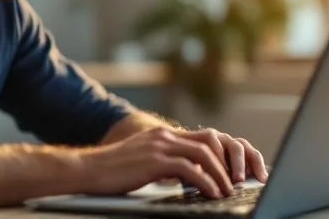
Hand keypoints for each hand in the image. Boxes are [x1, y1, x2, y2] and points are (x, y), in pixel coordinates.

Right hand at [79, 127, 266, 198]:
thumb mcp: (146, 161)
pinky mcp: (154, 160)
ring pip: (204, 154)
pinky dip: (206, 182)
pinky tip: (211, 193)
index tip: (235, 170)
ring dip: (221, 174)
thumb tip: (191, 176)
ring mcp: (160, 146)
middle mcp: (165, 135)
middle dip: (229, 160)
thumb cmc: (115, 171)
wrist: (89, 169)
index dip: (224, 152)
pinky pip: (189, 169)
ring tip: (228, 190)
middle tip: (238, 181)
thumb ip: (167, 162)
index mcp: (165, 134)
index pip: (205, 136)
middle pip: (211, 140)